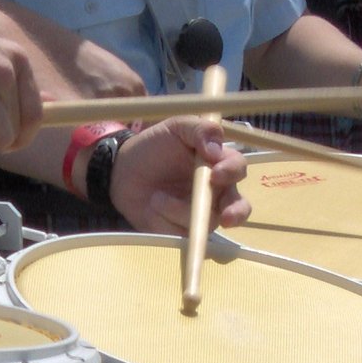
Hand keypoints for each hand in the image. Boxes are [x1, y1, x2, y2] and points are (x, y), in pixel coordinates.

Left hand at [108, 119, 249, 234]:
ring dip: (180, 211)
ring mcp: (200, 214)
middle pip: (239, 207)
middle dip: (236, 213)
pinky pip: (183, 234)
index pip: (237, 169)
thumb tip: (216, 149)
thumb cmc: (153, 147)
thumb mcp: (176, 128)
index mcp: (219, 164)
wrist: (122, 172)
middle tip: (226, 217)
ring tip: (156, 198)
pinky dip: (167, 222)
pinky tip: (152, 209)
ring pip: (207, 222)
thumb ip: (199, 130)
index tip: (215, 173)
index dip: (231, 172)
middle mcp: (216, 192)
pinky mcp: (181, 231)